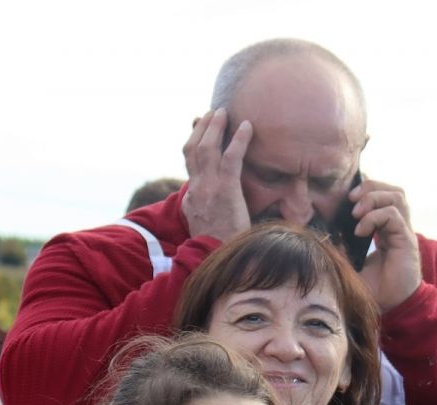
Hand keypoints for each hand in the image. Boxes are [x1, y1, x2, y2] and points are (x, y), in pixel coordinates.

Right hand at [182, 109, 252, 242]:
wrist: (217, 260)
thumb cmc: (219, 249)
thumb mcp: (205, 229)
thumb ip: (204, 214)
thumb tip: (203, 208)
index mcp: (192, 200)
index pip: (188, 164)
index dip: (192, 143)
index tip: (197, 128)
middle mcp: (196, 190)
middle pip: (192, 149)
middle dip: (201, 128)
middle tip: (212, 113)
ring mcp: (208, 188)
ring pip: (206, 148)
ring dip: (215, 127)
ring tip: (223, 111)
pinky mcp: (225, 190)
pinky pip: (231, 158)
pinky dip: (238, 140)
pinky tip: (247, 126)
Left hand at [350, 176, 422, 310]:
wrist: (394, 308)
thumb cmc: (375, 289)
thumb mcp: (351, 264)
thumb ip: (342, 247)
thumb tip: (325, 233)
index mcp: (387, 229)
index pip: (383, 195)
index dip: (366, 189)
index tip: (346, 197)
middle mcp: (398, 227)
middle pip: (392, 190)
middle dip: (370, 188)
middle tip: (350, 199)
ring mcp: (404, 232)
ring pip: (396, 196)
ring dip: (373, 198)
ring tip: (356, 212)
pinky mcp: (407, 241)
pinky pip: (393, 215)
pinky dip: (374, 217)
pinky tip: (360, 231)